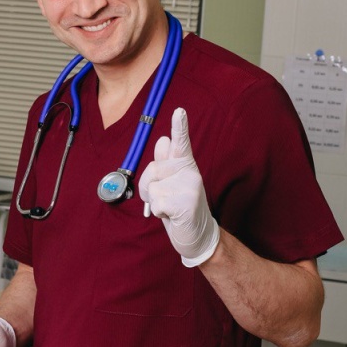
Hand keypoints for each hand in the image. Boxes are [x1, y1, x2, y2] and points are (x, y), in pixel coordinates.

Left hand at [138, 107, 219, 266]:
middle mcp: (190, 172)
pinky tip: (172, 216)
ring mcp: (189, 187)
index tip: (179, 110)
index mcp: (185, 165)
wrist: (198, 235)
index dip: (179, 127)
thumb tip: (163, 139)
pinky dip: (158, 213)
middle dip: (148, 186)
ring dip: (153, 202)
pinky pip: (155, 204)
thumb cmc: (179, 208)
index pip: (181, 143)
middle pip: (152, 169)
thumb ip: (165, 163)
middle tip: (163, 198)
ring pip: (152, 188)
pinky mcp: (185, 203)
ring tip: (169, 208)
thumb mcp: (171, 183)